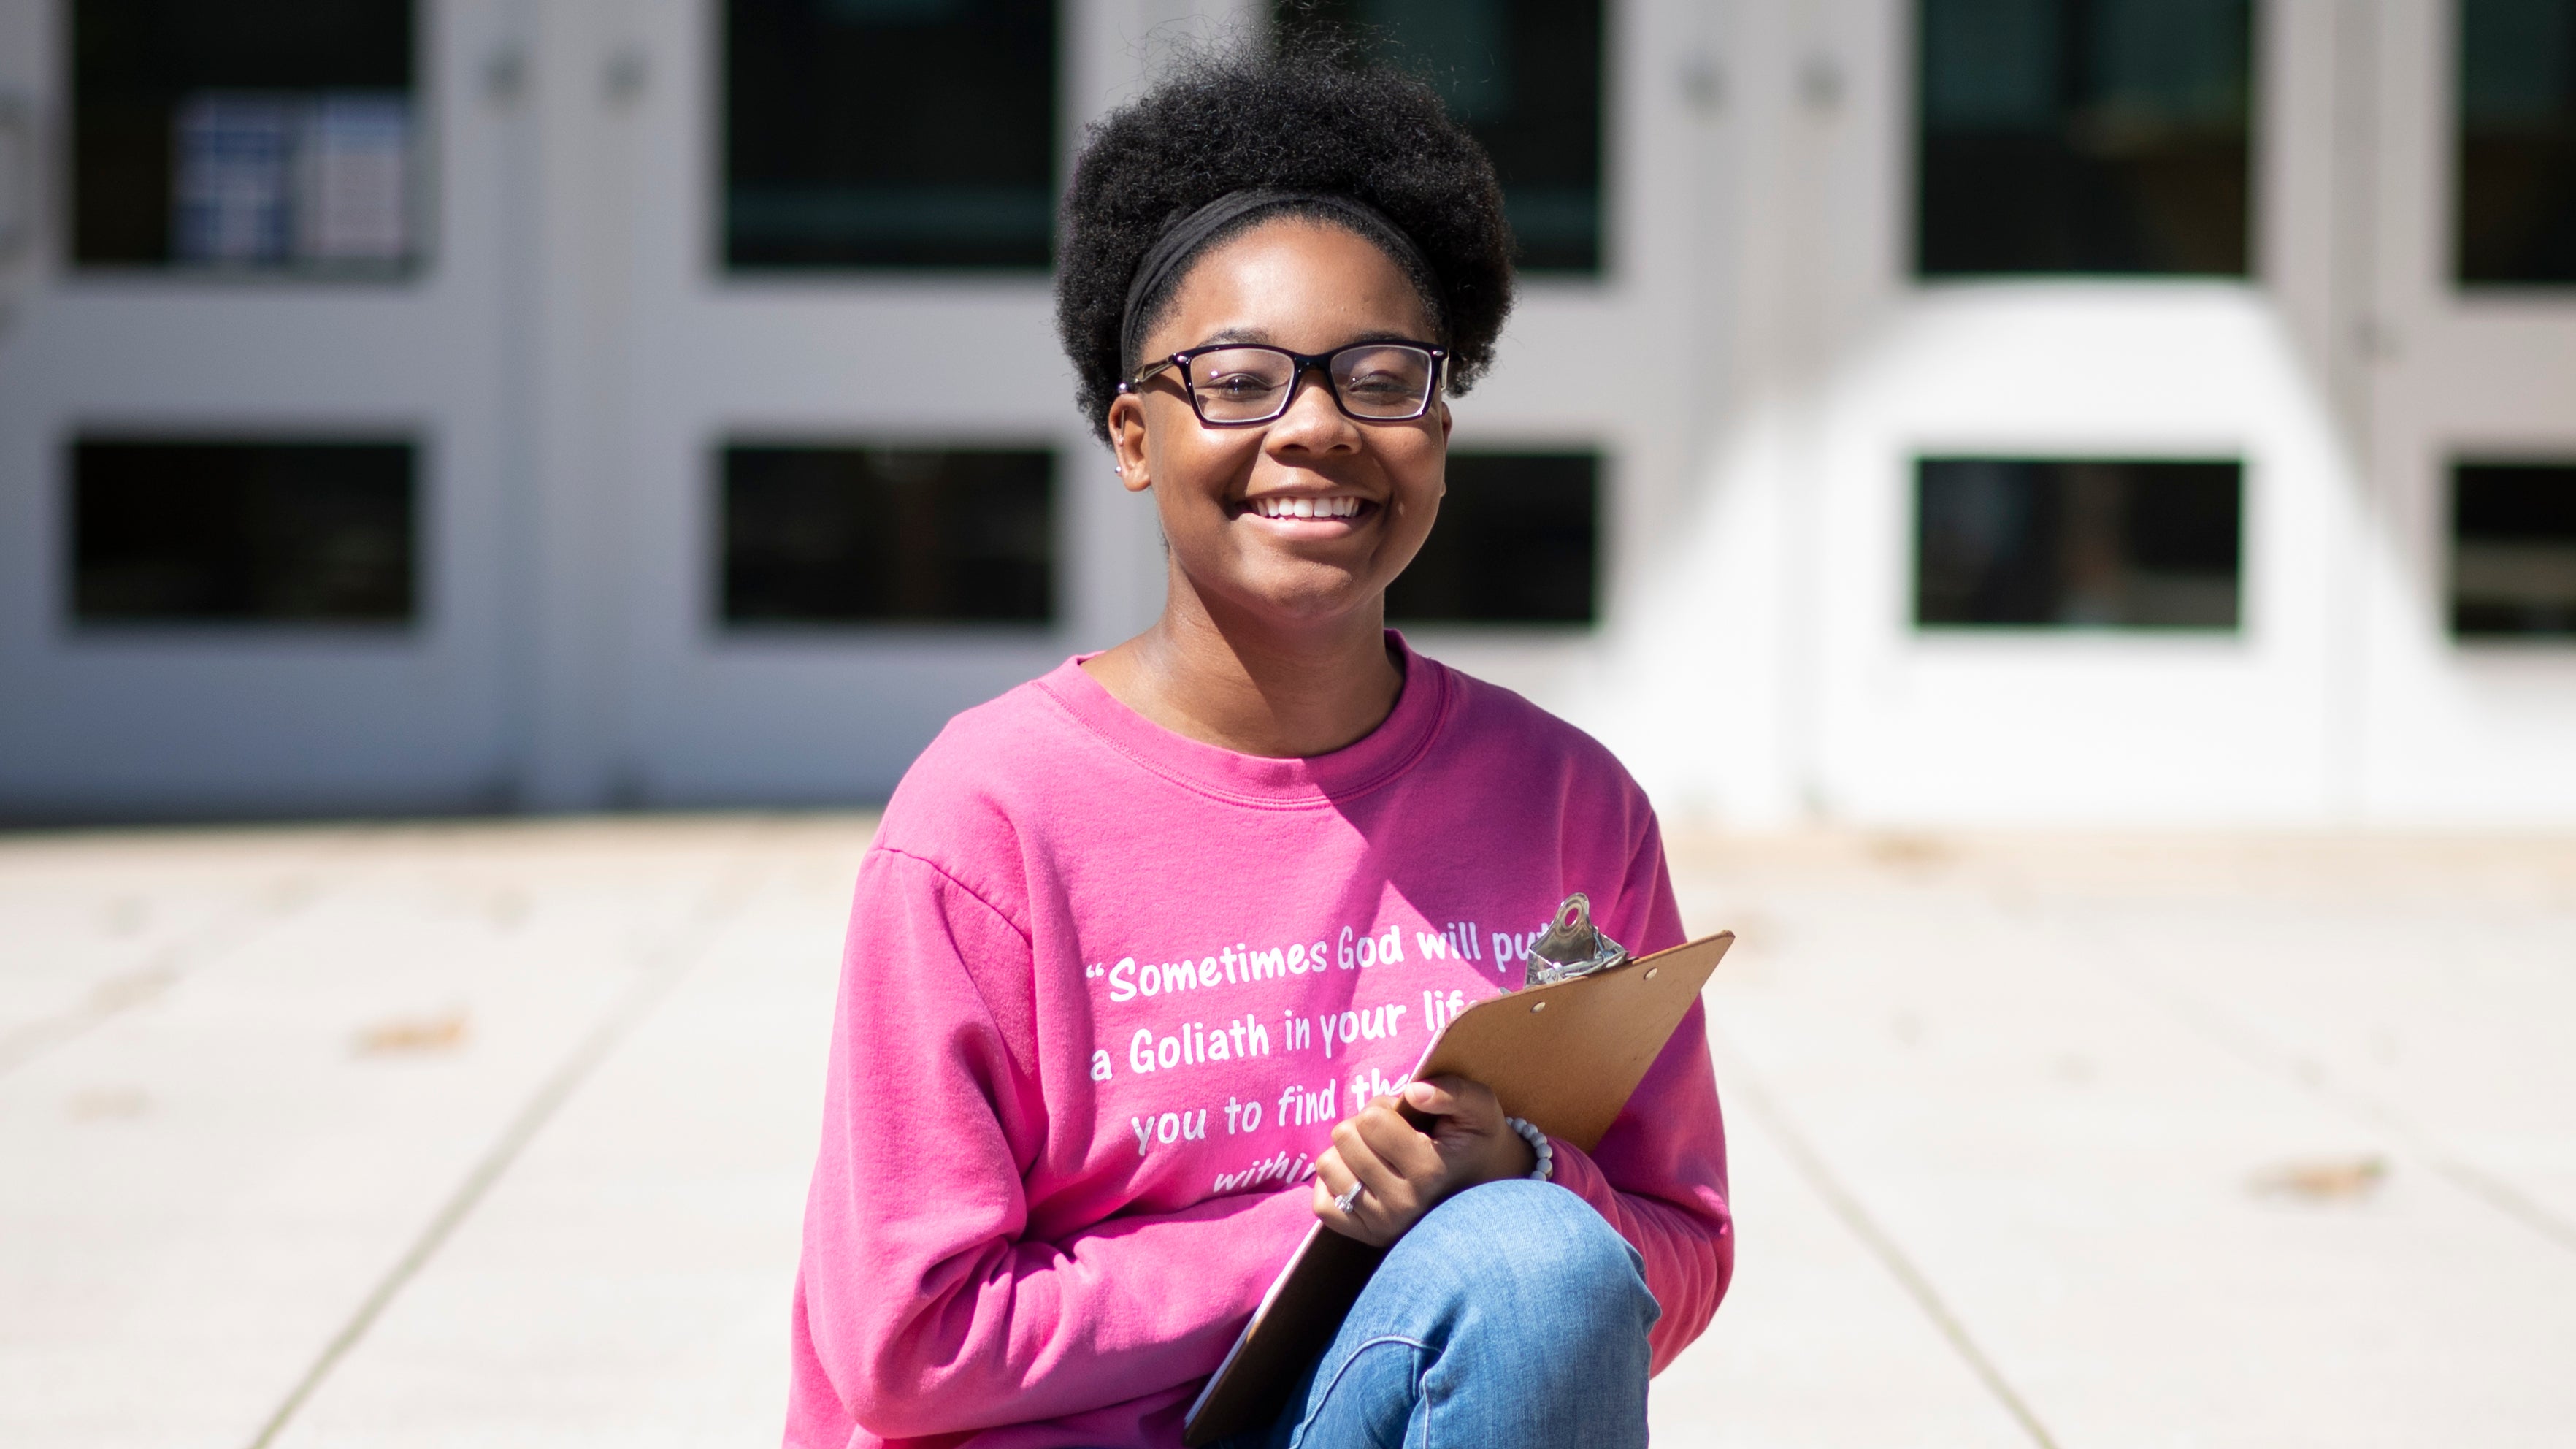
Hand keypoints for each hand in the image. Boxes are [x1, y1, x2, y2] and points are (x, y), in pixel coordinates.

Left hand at [1311, 1075, 1536, 1245]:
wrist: (1489, 1199)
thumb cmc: (1476, 1143)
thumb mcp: (1479, 1109)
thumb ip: (1453, 1091)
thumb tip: (1412, 1092)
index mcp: (1430, 1170)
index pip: (1370, 1119)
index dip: (1385, 1108)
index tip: (1407, 1121)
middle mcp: (1405, 1204)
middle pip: (1345, 1137)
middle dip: (1364, 1127)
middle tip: (1392, 1137)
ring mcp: (1384, 1225)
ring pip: (1328, 1167)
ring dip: (1348, 1153)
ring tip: (1379, 1156)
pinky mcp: (1369, 1237)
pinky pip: (1323, 1204)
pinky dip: (1335, 1184)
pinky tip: (1363, 1178)